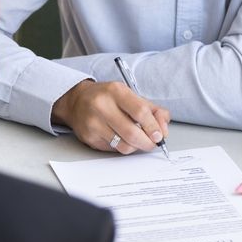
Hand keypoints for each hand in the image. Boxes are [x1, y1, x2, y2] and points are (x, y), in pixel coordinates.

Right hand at [51, 80, 169, 153]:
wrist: (77, 101)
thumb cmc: (108, 98)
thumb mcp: (131, 96)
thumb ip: (152, 110)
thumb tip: (164, 129)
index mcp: (116, 91)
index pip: (140, 112)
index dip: (153, 127)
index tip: (160, 135)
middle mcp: (102, 106)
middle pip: (132, 133)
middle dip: (147, 142)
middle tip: (152, 143)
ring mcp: (93, 123)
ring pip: (123, 145)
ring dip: (136, 147)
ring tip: (138, 140)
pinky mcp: (89, 137)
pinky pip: (113, 149)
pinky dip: (123, 147)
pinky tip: (122, 138)